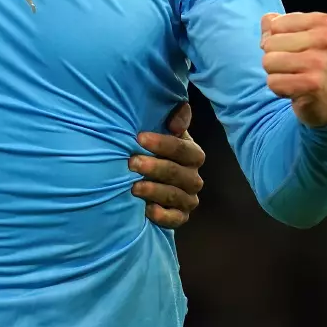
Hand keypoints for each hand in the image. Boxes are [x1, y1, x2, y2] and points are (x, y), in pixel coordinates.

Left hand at [130, 102, 205, 228]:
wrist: (150, 178)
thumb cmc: (155, 150)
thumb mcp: (163, 132)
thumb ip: (175, 119)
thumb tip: (182, 107)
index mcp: (192, 154)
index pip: (183, 149)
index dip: (163, 143)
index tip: (140, 137)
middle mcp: (194, 178)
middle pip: (179, 173)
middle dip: (155, 167)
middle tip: (132, 162)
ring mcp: (188, 198)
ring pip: (176, 196)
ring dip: (155, 191)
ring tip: (134, 187)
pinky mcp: (180, 216)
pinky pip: (176, 220)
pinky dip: (163, 216)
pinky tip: (148, 210)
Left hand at [261, 12, 326, 127]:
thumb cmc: (312, 62)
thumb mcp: (300, 35)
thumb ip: (276, 23)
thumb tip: (267, 22)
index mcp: (323, 22)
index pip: (274, 24)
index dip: (275, 38)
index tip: (295, 49)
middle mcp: (326, 39)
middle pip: (269, 43)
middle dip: (274, 57)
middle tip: (295, 66)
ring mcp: (321, 62)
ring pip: (268, 62)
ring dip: (275, 73)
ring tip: (295, 76)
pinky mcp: (313, 84)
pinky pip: (273, 82)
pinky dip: (278, 88)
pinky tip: (296, 89)